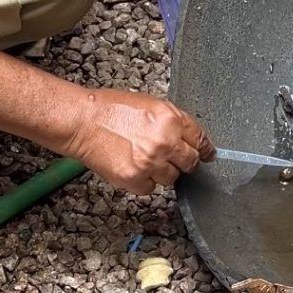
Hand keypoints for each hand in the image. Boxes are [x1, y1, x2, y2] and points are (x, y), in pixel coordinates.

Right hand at [65, 88, 215, 194]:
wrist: (84, 121)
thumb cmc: (111, 108)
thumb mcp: (150, 104)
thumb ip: (172, 120)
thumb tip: (190, 136)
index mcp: (171, 118)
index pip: (200, 139)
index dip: (206, 149)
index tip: (209, 155)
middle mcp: (165, 141)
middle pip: (191, 162)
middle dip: (185, 161)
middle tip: (173, 157)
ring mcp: (151, 163)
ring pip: (172, 178)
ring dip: (163, 171)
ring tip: (145, 157)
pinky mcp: (135, 179)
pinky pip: (151, 188)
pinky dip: (145, 181)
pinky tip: (133, 166)